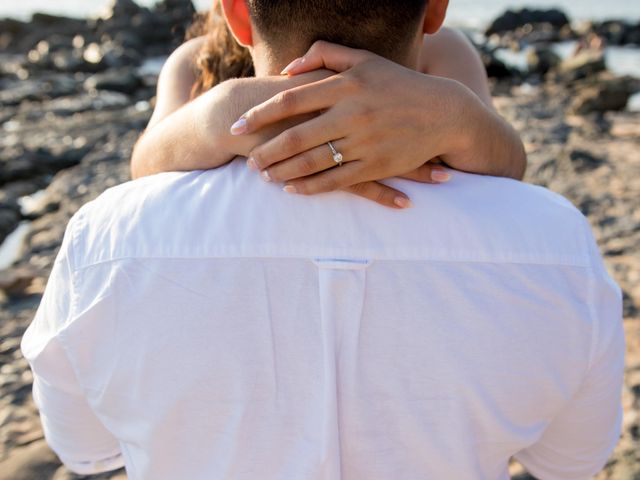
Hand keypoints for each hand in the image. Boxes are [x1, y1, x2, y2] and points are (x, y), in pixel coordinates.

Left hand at [230, 41, 471, 205]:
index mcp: (346, 84)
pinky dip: (310, 187)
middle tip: (247, 161)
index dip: (260, 115)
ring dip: (283, 171)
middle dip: (266, 151)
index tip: (237, 127)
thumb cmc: (398, 84)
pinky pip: (335, 180)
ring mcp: (364, 141)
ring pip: (313, 162)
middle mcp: (352, 113)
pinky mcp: (376, 165)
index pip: (290, 100)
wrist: (443, 112)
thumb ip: (324, 55)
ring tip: (264, 176)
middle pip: (296, 136)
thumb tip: (286, 70)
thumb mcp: (365, 59)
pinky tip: (292, 190)